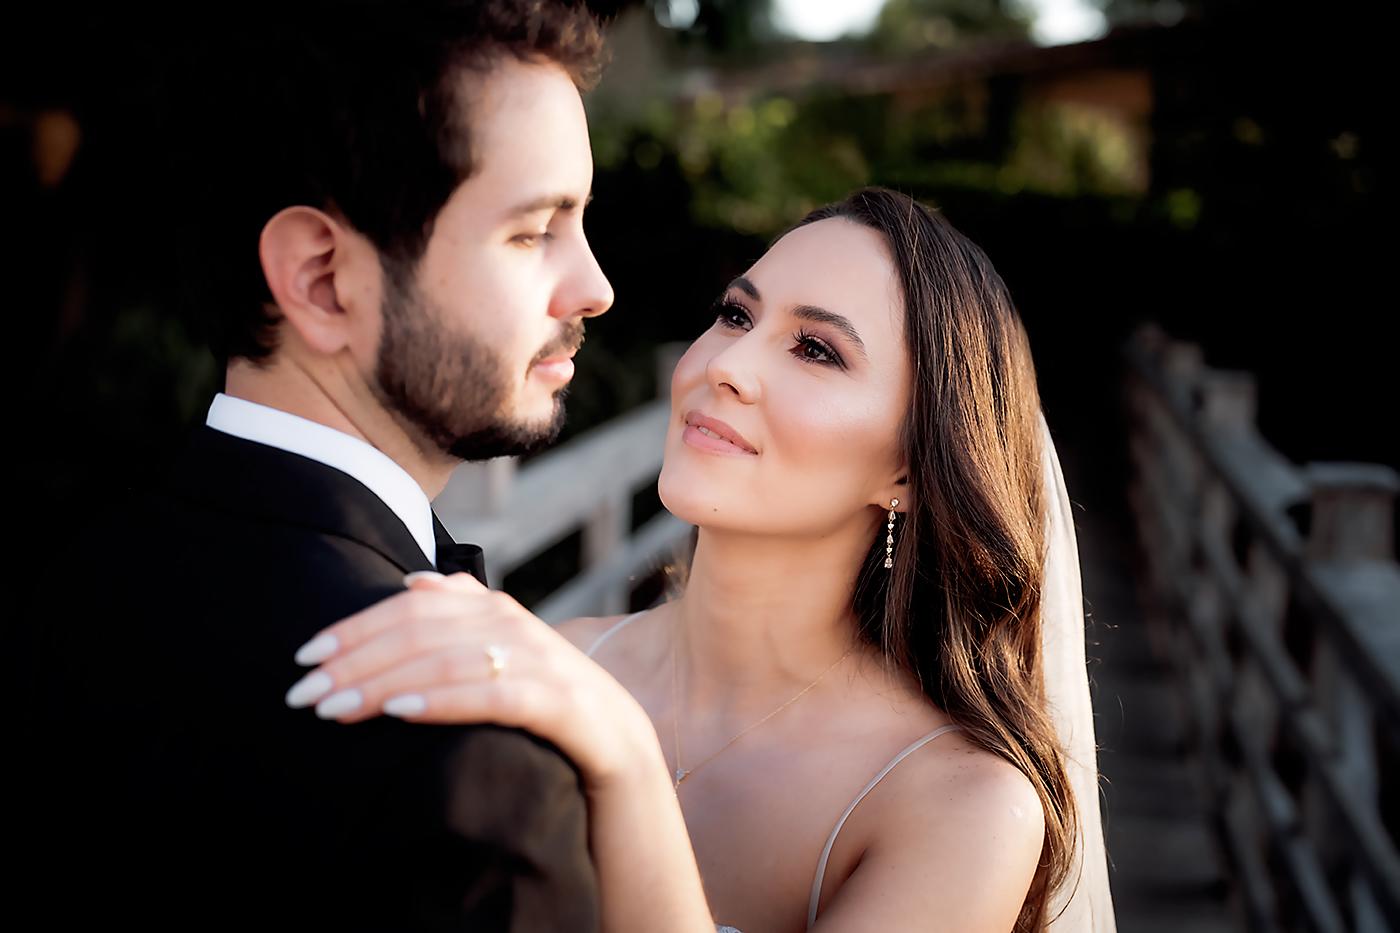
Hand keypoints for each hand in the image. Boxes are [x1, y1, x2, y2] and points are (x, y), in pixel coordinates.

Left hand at [284, 572, 659, 790]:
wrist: (619, 746)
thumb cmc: (544, 704)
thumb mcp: (503, 654)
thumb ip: (463, 615)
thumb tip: (413, 582)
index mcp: (494, 608)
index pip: (410, 608)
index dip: (354, 628)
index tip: (305, 657)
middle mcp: (514, 624)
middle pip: (420, 631)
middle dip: (355, 660)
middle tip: (303, 693)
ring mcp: (539, 660)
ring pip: (446, 661)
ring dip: (383, 683)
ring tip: (335, 708)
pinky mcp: (558, 701)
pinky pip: (493, 695)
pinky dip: (444, 700)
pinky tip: (403, 714)